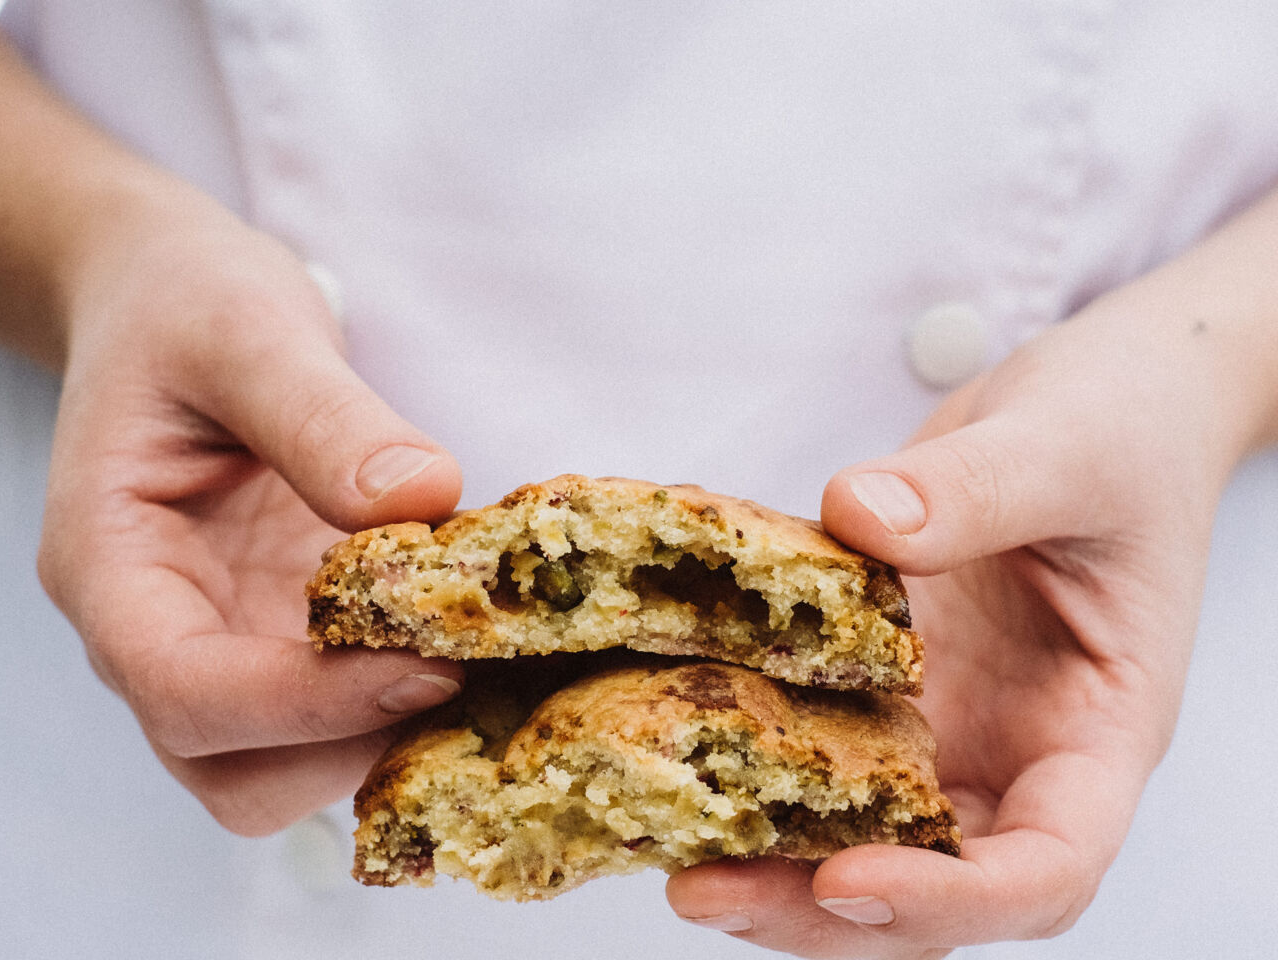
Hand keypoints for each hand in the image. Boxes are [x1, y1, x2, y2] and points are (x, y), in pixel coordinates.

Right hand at [35, 185, 464, 834]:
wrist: (173, 303)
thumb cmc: (187, 307)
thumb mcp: (246, 332)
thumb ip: (321, 415)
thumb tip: (423, 496)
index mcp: (112, 565)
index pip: (184, 688)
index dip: (307, 702)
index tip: (432, 663)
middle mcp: (157, 630)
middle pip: (233, 770)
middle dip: (352, 744)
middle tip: (474, 673)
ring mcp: (222, 644)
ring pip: (286, 769)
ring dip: (386, 742)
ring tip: (488, 666)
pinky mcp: (281, 637)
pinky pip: (336, 719)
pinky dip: (405, 708)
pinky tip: (476, 647)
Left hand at [665, 247, 1274, 955]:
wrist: (1087, 405)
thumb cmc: (1119, 430)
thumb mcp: (1066, 449)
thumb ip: (977, 488)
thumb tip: (856, 518)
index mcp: (1097, 727)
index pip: (1048, 863)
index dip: (952, 895)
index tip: (848, 877)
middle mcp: (1013, 750)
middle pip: (931, 883)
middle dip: (820, 907)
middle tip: (705, 888)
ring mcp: (940, 720)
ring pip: (857, 832)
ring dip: (767, 854)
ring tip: (670, 845)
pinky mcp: (877, 679)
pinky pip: (810, 738)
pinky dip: (747, 755)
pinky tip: (668, 738)